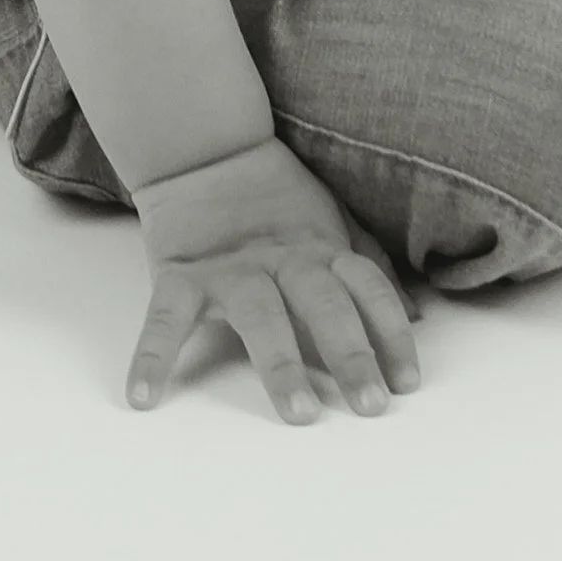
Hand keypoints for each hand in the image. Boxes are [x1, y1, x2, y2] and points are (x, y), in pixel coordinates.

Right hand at [128, 135, 422, 424]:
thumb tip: (417, 318)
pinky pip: (165, 317)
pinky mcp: (179, 273)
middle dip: (350, 353)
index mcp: (321, 249)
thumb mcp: (332, 222)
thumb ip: (371, 269)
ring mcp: (229, 268)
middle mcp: (282, 260)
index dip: (391, 331)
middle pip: (324, 303)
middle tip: (371, 404)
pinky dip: (151, 354)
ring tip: (298, 413)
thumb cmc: (277, 197)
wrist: (202, 147)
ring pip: (259, 315)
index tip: (407, 383)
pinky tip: (144, 395)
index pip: (366, 287)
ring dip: (280, 363)